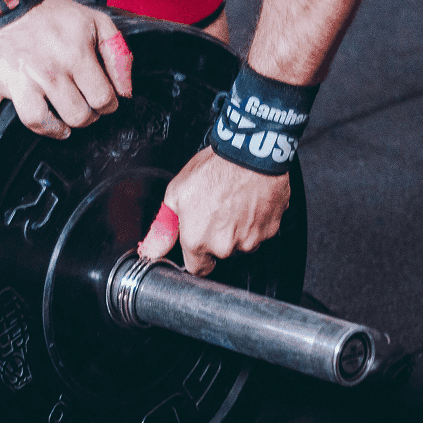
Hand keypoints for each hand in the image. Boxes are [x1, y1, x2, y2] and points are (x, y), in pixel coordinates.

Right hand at [0, 0, 132, 152]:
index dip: (108, 104)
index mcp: (75, 55)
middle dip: (85, 117)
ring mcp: (18, 78)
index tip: (102, 101)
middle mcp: (47, 70)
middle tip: (83, 110)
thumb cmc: (54, 14)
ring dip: (53, 130)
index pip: (102, 99)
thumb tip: (125, 91)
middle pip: (76, 116)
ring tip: (59, 127)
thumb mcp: (97, 23)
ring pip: (38, 120)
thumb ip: (118, 54)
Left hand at [137, 148, 289, 275]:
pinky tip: (249, 202)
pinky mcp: (270, 230)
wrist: (250, 153)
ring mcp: (250, 240)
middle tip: (217, 210)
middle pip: (220, 253)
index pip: (197, 268)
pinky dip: (256, 221)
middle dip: (218, 238)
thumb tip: (152, 249)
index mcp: (197, 241)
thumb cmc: (214, 169)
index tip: (200, 242)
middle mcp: (224, 246)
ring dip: (238, 230)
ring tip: (234, 203)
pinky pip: (261, 232)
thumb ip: (164, 228)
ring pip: (242, 244)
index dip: (198, 255)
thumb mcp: (176, 193)